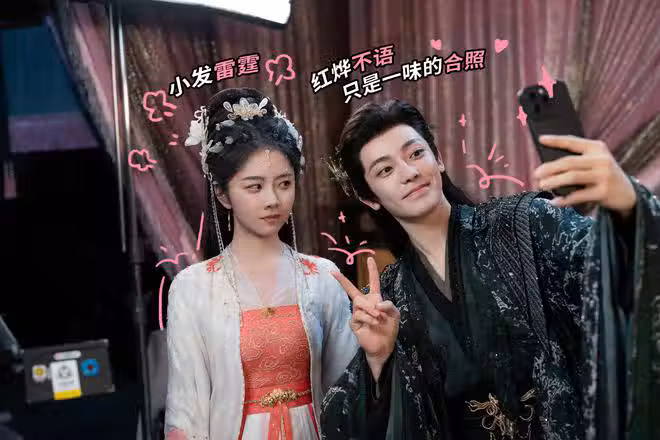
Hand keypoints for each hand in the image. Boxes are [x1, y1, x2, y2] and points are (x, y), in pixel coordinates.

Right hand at [331, 257, 399, 378]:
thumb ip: (389, 305)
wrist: (384, 346)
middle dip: (342, 281)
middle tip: (333, 273)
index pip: (373, 282)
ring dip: (370, 309)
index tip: (369, 258)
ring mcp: (358, 313)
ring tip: (379, 318)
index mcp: (375, 299)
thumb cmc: (389, 329)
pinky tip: (375, 323)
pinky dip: (369, 318)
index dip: (372, 270)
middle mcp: (364, 304)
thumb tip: (377, 303)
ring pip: (359, 302)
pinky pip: (359, 315)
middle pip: (351, 290)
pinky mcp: (354, 323)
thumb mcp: (395, 314)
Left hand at [533, 135, 636, 217]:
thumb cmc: (603, 176)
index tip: (540, 140)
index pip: (573, 141)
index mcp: (597, 148)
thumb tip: (547, 166)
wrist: (628, 194)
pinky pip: (578, 195)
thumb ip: (577, 160)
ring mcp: (603, 176)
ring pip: (572, 177)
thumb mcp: (595, 162)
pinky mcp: (603, 192)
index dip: (556, 140)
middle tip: (536, 173)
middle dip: (550, 167)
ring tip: (541, 185)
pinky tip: (554, 201)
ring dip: (554, 181)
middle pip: (569, 162)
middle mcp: (601, 160)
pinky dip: (564, 199)